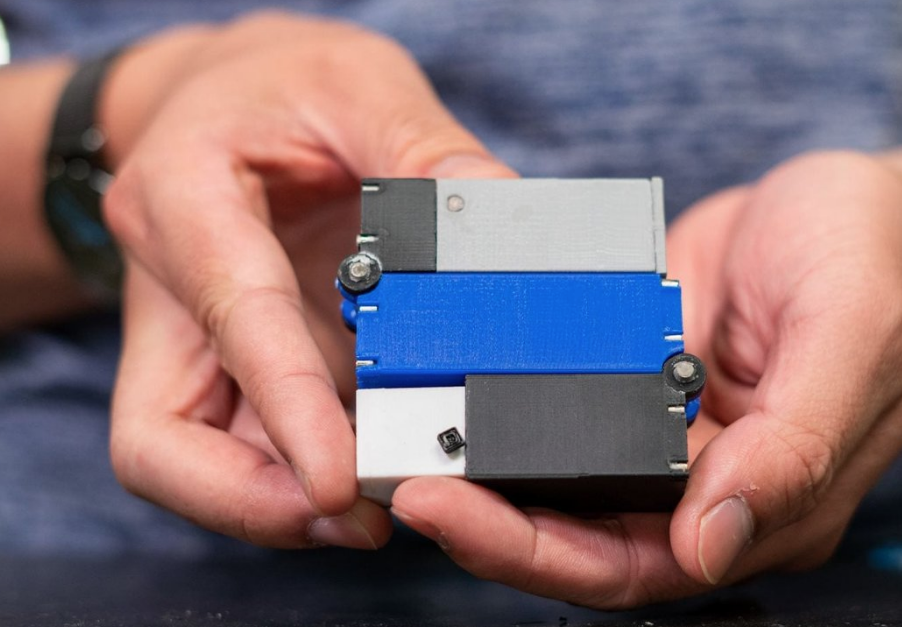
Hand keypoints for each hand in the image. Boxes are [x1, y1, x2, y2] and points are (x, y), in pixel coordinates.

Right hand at [105, 12, 514, 547]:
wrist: (229, 95)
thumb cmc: (285, 84)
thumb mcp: (361, 87)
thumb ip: (429, 153)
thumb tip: (507, 223)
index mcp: (183, 198)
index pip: (231, 320)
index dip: (285, 411)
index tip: (341, 485)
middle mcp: (170, 283)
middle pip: (168, 442)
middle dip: (258, 501)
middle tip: (366, 520)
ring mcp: (191, 336)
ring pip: (195, 462)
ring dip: (281, 501)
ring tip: (380, 505)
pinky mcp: (223, 364)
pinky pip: (243, 444)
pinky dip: (303, 467)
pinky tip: (372, 462)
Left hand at [391, 151, 901, 606]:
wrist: (846, 203)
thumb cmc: (870, 263)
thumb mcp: (852, 337)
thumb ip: (795, 446)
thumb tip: (709, 545)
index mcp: (767, 505)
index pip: (636, 563)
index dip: (537, 553)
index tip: (449, 511)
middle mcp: (706, 488)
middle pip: (579, 540)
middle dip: (487, 524)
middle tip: (405, 485)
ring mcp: (667, 441)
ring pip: (560, 488)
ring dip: (485, 478)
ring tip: (406, 447)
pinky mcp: (635, 389)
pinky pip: (561, 417)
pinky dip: (506, 414)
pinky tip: (455, 391)